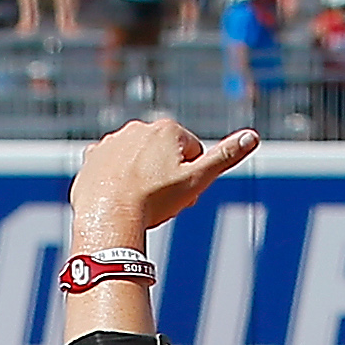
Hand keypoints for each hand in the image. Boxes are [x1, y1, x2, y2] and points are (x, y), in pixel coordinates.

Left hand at [68, 112, 256, 247]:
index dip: (191, 177)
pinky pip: (111, 168)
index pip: (192, 153)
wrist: (108, 217)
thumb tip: (253, 136)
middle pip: (163, 156)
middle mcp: (138, 127)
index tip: (180, 193)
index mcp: (167, 129)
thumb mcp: (197, 180)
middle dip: (166, 176)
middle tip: (160, 202)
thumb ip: (225, 156)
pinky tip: (116, 197)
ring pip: (137, 162)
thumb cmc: (154, 200)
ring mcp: (112, 141)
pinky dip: (115, 181)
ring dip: (141, 178)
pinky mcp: (92, 157)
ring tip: (137, 201)